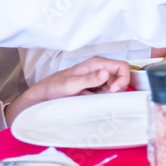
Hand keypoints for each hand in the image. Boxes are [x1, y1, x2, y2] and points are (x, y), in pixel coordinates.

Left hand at [6, 57, 130, 120]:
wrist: (42, 96)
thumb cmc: (53, 87)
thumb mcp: (70, 84)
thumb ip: (89, 79)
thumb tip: (105, 73)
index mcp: (95, 64)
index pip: (122, 66)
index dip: (123, 79)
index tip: (114, 91)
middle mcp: (99, 70)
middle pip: (121, 79)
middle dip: (115, 91)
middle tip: (101, 98)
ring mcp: (98, 80)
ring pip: (115, 89)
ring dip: (107, 97)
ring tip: (90, 99)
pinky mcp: (96, 89)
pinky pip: (107, 95)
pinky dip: (102, 100)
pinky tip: (90, 101)